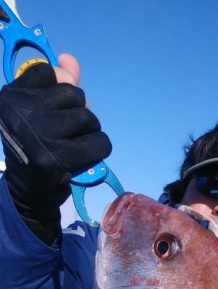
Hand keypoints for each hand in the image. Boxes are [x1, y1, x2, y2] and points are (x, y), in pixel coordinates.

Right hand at [0, 53, 111, 240]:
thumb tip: (69, 60)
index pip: (50, 72)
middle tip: (67, 132)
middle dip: (78, 113)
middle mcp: (21, 112)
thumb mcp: (38, 111)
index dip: (59, 92)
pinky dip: (100, 148)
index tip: (51, 111)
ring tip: (76, 144)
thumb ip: (55, 83)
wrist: (27, 192)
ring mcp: (39, 135)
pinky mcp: (57, 159)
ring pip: (88, 117)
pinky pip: (99, 142)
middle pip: (74, 94)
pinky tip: (87, 156)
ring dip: (90, 131)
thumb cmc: (35, 147)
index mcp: (11, 96)